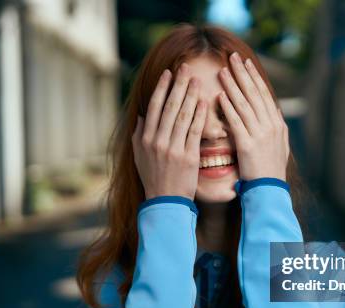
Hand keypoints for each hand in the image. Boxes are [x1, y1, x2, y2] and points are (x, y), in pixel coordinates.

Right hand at [132, 63, 206, 199]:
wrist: (166, 202)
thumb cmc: (154, 178)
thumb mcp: (139, 156)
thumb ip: (139, 134)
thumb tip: (142, 115)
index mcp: (145, 139)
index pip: (154, 107)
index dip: (162, 88)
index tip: (169, 72)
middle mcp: (157, 141)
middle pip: (169, 106)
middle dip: (178, 85)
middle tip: (186, 68)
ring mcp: (172, 149)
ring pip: (182, 116)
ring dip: (190, 95)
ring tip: (197, 80)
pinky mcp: (188, 157)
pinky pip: (194, 131)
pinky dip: (199, 115)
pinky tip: (205, 102)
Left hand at [217, 52, 288, 180]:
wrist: (270, 190)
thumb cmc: (270, 170)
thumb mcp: (279, 145)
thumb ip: (276, 126)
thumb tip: (274, 109)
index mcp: (277, 124)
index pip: (264, 94)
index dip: (254, 77)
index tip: (246, 63)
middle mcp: (270, 126)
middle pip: (255, 94)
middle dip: (243, 74)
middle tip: (233, 57)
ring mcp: (260, 135)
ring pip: (244, 104)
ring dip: (233, 86)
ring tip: (222, 71)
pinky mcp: (248, 145)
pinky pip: (236, 122)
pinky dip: (228, 108)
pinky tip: (219, 96)